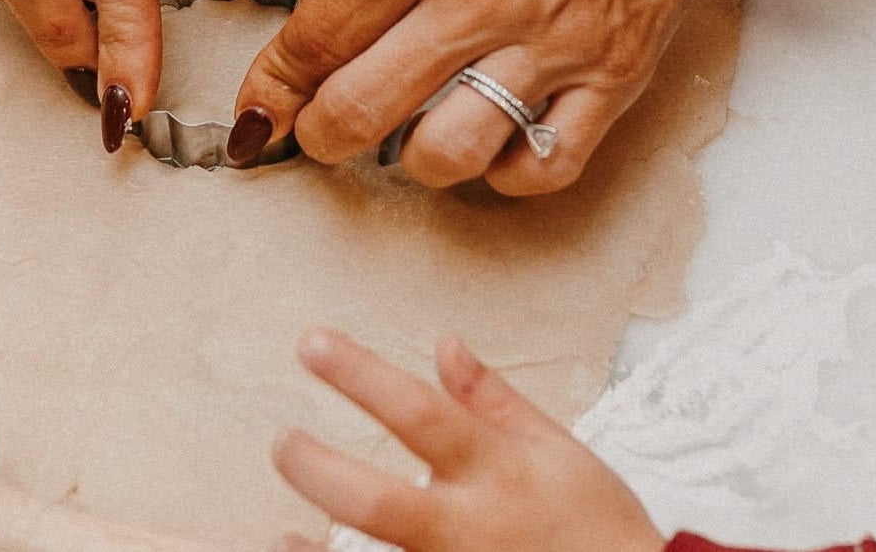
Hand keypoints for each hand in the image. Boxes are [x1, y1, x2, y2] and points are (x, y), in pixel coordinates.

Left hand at [231, 0, 726, 190]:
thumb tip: (350, 6)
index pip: (324, 34)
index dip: (276, 82)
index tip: (261, 102)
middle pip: (363, 109)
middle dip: (319, 134)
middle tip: (315, 132)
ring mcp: (551, 44)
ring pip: (447, 155)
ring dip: (411, 158)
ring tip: (410, 135)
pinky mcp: (613, 75)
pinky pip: (544, 166)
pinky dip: (506, 173)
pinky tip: (493, 145)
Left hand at [273, 328, 663, 551]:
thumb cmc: (598, 525)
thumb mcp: (558, 448)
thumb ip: (495, 399)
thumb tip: (445, 344)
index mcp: (496, 469)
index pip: (417, 410)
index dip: (358, 374)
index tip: (310, 343)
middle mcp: (470, 526)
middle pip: (379, 502)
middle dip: (320, 470)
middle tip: (281, 441)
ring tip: (277, 538)